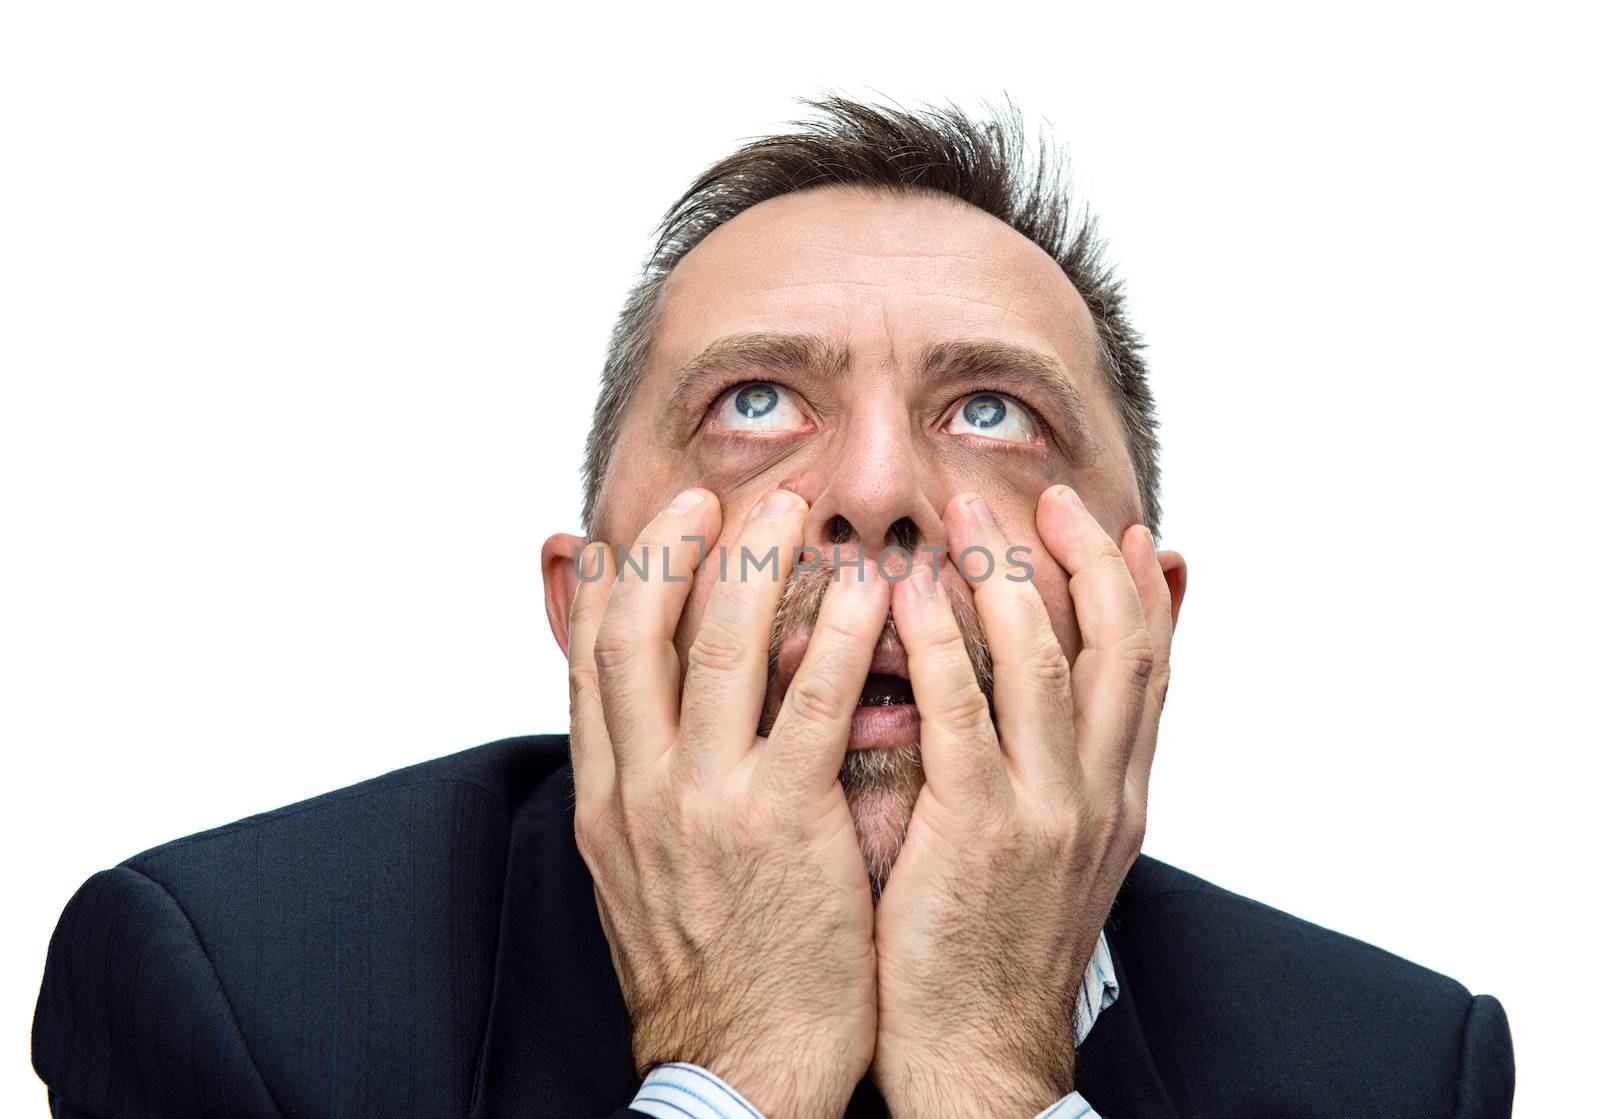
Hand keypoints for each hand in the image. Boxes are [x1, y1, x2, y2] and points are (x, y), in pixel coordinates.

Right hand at [566, 488, 885, 1118]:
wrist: (738, 1069)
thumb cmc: (709, 968)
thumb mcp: (643, 872)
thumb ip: (644, 784)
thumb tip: (646, 717)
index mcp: (608, 795)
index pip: (592, 659)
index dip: (617, 579)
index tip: (646, 524)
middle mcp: (642, 787)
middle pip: (639, 630)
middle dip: (673, 546)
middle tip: (717, 492)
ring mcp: (706, 803)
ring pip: (715, 645)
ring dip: (754, 562)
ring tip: (795, 509)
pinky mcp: (783, 825)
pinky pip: (811, 705)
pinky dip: (837, 637)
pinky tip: (871, 592)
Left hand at [871, 485, 1173, 1116]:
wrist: (982, 1057)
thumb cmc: (996, 951)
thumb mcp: (1055, 858)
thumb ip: (1060, 772)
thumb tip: (1060, 706)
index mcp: (1119, 798)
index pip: (1150, 669)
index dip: (1139, 589)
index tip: (1120, 527)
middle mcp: (1100, 795)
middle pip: (1119, 647)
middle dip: (1089, 560)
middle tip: (1053, 494)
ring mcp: (1047, 813)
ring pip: (1048, 663)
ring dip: (1011, 577)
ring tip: (972, 514)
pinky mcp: (980, 833)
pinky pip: (965, 717)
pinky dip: (946, 645)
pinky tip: (913, 595)